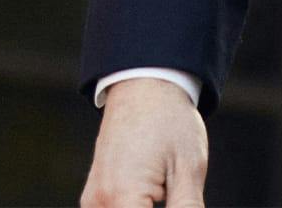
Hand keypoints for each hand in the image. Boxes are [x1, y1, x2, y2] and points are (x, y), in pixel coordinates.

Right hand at [81, 77, 207, 207]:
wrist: (144, 85)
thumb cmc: (170, 122)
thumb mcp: (189, 168)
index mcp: (122, 197)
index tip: (177, 201)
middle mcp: (98, 204)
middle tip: (173, 195)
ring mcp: (93, 202)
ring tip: (167, 193)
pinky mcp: (94, 198)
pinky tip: (156, 197)